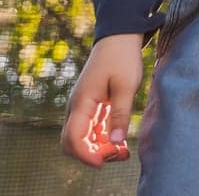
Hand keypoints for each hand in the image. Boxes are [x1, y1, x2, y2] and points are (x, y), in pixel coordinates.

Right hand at [60, 33, 143, 165]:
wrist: (119, 36)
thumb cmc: (122, 57)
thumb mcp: (126, 85)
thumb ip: (120, 114)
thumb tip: (116, 142)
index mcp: (81, 103)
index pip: (73, 139)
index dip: (86, 156)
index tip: (105, 162)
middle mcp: (77, 107)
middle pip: (72, 143)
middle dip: (91, 155)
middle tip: (117, 156)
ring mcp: (82, 107)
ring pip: (82, 138)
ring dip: (98, 149)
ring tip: (124, 152)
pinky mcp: (91, 106)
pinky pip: (91, 130)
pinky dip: (102, 139)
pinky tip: (121, 142)